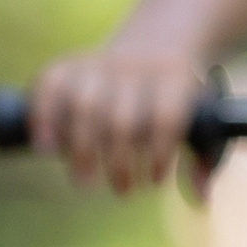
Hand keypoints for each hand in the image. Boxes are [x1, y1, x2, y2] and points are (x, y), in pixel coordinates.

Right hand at [27, 38, 210, 194]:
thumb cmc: (180, 98)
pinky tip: (44, 147)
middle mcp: (135, 67)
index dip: (158, 153)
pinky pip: (49, 86)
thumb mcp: (203, 117)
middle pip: (121, 119)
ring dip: (80, 149)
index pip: (165, 117)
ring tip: (84, 181)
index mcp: (174, 76)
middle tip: (122, 190)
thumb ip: (205, 159)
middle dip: (118, 162)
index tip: (154, 181)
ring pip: (83, 105)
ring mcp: (99, 62)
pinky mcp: (70, 64)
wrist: (156, 44)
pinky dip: (42, 116)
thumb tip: (202, 201)